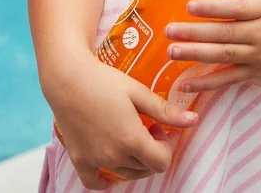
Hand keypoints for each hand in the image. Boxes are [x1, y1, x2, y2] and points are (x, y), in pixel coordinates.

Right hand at [44, 54, 196, 188]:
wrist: (67, 77)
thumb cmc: (103, 80)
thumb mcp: (138, 92)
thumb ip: (165, 111)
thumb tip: (193, 121)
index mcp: (132, 140)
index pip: (162, 162)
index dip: (167, 147)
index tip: (161, 129)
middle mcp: (114, 156)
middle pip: (145, 168)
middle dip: (152, 150)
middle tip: (146, 127)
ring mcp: (95, 160)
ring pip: (126, 174)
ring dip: (134, 161)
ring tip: (129, 135)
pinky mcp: (79, 159)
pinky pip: (94, 183)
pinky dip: (105, 181)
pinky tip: (110, 169)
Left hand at [164, 0, 260, 92]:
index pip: (236, 8)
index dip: (213, 8)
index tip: (190, 5)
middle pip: (225, 34)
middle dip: (195, 33)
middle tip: (169, 30)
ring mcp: (258, 56)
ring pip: (224, 57)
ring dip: (195, 55)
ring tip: (171, 51)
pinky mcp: (256, 73)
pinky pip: (229, 79)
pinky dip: (207, 83)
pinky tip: (186, 83)